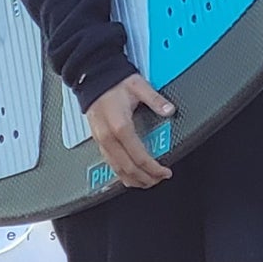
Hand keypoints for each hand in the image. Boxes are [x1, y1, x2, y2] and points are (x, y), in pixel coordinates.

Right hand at [85, 74, 174, 188]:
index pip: (138, 156)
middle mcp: (109, 137)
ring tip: (148, 182)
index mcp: (120, 126)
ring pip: (117, 169)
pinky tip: (130, 177)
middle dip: (145, 177)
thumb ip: (155, 99)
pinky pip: (110, 164)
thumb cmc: (114, 83)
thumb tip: (169, 109)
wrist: (93, 79)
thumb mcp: (138, 86)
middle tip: (159, 179)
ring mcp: (101, 141)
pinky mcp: (99, 141)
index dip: (153, 167)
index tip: (165, 171)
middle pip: (127, 168)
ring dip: (133, 179)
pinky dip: (121, 174)